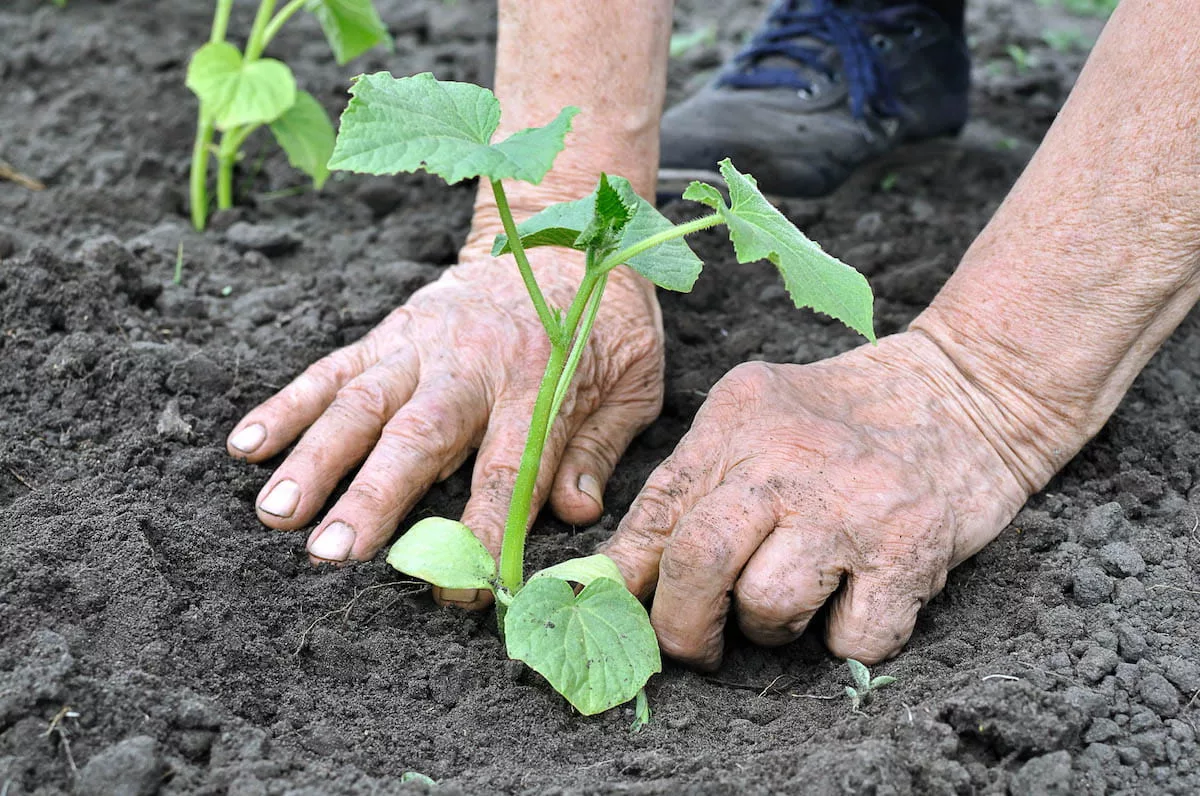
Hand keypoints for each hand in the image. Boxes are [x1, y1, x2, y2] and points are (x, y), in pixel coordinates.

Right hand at [227, 243, 662, 606]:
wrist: (562, 232)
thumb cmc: (603, 319)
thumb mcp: (633, 380)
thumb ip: (600, 447)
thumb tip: (576, 515)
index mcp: (541, 381)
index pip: (509, 469)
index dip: (485, 533)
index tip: (461, 590)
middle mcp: (472, 362)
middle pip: (419, 436)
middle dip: (373, 497)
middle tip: (331, 553)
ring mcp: (422, 343)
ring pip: (361, 403)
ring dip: (315, 459)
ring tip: (275, 514)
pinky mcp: (389, 332)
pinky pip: (332, 369)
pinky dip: (287, 404)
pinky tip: (246, 445)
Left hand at [601, 332, 1041, 668]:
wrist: (966, 392)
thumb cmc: (845, 419)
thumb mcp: (755, 421)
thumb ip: (690, 486)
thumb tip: (617, 576)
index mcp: (738, 422)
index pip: (656, 509)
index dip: (625, 577)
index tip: (621, 612)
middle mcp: (789, 461)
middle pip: (699, 562)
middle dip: (683, 625)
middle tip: (696, 642)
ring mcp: (852, 507)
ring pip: (768, 608)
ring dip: (771, 628)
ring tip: (795, 598)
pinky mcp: (911, 552)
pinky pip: (851, 641)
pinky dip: (847, 640)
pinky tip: (857, 600)